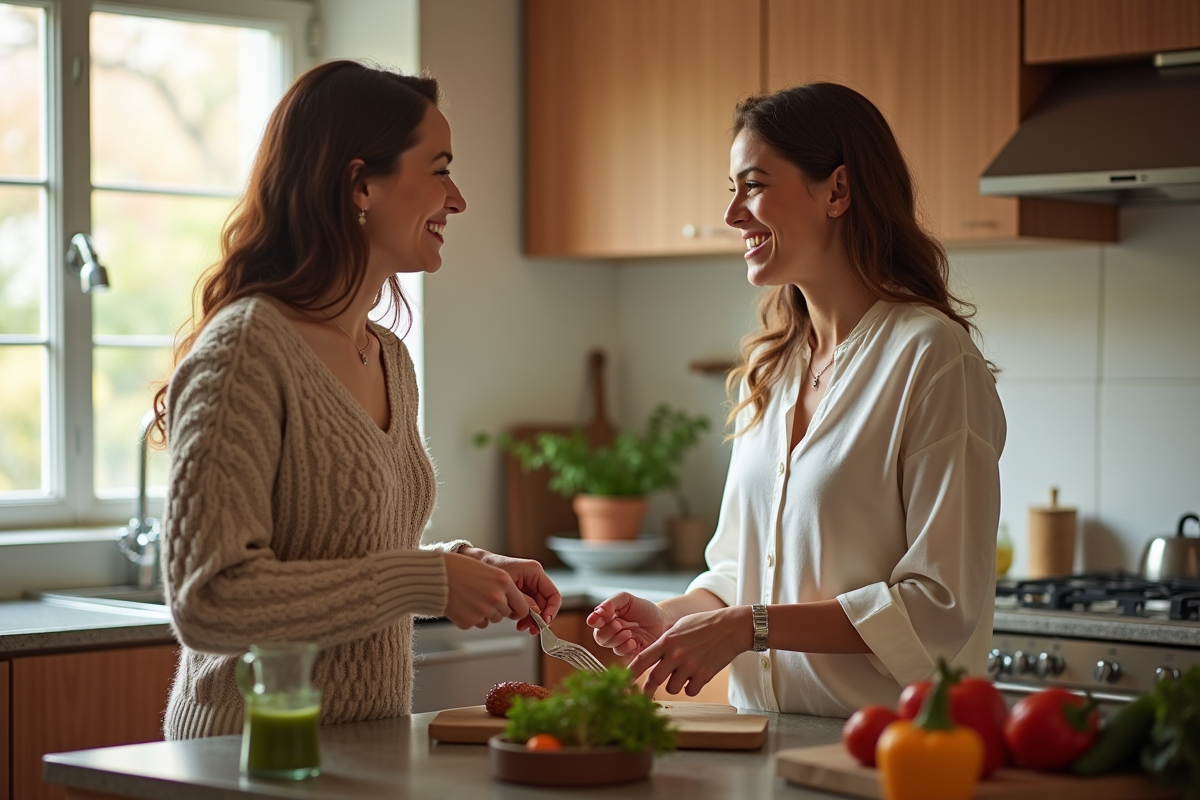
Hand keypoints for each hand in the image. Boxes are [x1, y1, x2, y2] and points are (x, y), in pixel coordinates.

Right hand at [441, 552, 528, 629]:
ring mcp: (483, 611)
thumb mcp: (488, 571)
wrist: (436, 575)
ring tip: (471, 598)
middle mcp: (496, 597)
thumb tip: (519, 605)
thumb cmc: (459, 569)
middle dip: (498, 609)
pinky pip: (478, 624)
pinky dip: (472, 618)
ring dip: (485, 613)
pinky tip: (463, 605)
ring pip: (493, 619)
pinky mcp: (469, 621)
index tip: (514, 609)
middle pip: (506, 613)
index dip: (518, 609)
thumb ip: (504, 587)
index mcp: (504, 582)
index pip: (523, 606)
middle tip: (483, 597)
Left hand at [461, 548, 561, 634]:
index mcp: (534, 571)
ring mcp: (527, 586)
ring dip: (529, 619)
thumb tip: (536, 612)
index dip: (551, 610)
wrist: (475, 564)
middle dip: (538, 618)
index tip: (544, 622)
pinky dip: (521, 616)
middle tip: (531, 629)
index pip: (553, 594)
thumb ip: (523, 600)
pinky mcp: (519, 593)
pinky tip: (514, 619)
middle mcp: (533, 579)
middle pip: (545, 604)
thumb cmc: (489, 567)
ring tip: (519, 625)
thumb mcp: (507, 585)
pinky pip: (526, 608)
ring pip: (536, 608)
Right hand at [585, 592, 672, 657]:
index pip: (594, 622)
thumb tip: (597, 611)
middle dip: (607, 631)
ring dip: (617, 640)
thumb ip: (611, 603)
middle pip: (599, 637)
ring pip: (609, 646)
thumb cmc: (644, 609)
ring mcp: (620, 643)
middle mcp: (611, 631)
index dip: (594, 621)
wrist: (663, 621)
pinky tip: (634, 642)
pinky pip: (621, 655)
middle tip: (618, 625)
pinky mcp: (629, 652)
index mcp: (608, 618)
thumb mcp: (627, 599)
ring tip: (629, 633)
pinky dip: (625, 648)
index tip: (599, 620)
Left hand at [628, 606, 750, 697]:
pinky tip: (695, 678)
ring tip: (682, 675)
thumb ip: (664, 640)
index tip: (622, 682)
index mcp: (667, 641)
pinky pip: (690, 691)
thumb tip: (651, 653)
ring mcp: (690, 666)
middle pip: (654, 679)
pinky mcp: (704, 675)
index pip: (641, 660)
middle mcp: (676, 655)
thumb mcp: (679, 626)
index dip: (629, 673)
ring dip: (674, 685)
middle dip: (647, 689)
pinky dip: (691, 687)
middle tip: (643, 695)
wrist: (730, 628)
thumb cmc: (704, 624)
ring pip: (672, 688)